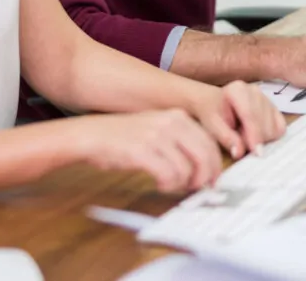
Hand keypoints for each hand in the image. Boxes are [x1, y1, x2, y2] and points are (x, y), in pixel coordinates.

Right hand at [74, 110, 221, 191]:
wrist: (91, 135)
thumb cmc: (123, 137)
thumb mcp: (157, 128)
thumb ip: (180, 141)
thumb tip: (204, 165)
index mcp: (178, 116)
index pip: (210, 143)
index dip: (214, 165)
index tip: (212, 180)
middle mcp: (171, 123)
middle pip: (205, 156)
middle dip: (204, 178)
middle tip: (197, 189)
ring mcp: (157, 136)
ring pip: (188, 169)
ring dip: (183, 184)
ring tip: (171, 185)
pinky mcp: (143, 151)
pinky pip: (169, 175)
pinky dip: (168, 185)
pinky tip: (159, 183)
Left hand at [189, 81, 286, 159]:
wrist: (214, 104)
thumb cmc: (212, 113)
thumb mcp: (212, 125)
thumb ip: (226, 138)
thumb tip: (239, 152)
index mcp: (238, 90)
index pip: (251, 114)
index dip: (254, 134)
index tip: (255, 152)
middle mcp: (255, 91)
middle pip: (264, 122)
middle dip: (256, 139)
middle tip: (242, 145)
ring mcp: (267, 99)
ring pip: (273, 127)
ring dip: (262, 138)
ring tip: (243, 135)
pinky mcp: (275, 109)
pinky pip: (280, 128)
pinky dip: (271, 137)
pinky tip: (256, 136)